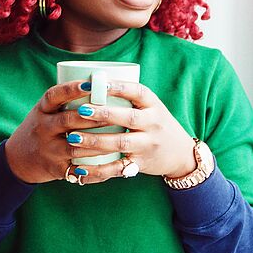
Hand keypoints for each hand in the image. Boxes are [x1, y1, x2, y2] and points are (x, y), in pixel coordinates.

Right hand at [4, 79, 130, 183]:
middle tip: (115, 111)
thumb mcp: (47, 111)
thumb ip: (69, 100)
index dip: (72, 89)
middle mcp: (43, 128)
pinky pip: (78, 168)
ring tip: (120, 135)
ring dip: (99, 140)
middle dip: (93, 116)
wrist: (18, 159)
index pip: (54, 95)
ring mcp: (48, 149)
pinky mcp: (56, 168)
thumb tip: (108, 81)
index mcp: (42, 110)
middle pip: (68, 120)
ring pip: (76, 145)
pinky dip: (96, 166)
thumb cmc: (44, 128)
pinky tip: (113, 160)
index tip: (90, 84)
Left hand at [61, 80, 196, 184]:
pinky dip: (97, 170)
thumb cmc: (156, 124)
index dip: (119, 87)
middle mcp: (153, 124)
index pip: (138, 92)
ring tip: (73, 137)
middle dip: (103, 114)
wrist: (180, 153)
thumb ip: (128, 98)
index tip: (99, 83)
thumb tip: (92, 82)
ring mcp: (148, 145)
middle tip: (80, 110)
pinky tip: (80, 168)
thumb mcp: (151, 108)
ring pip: (120, 143)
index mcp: (154, 105)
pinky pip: (117, 168)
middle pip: (128, 118)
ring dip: (95, 141)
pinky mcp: (140, 164)